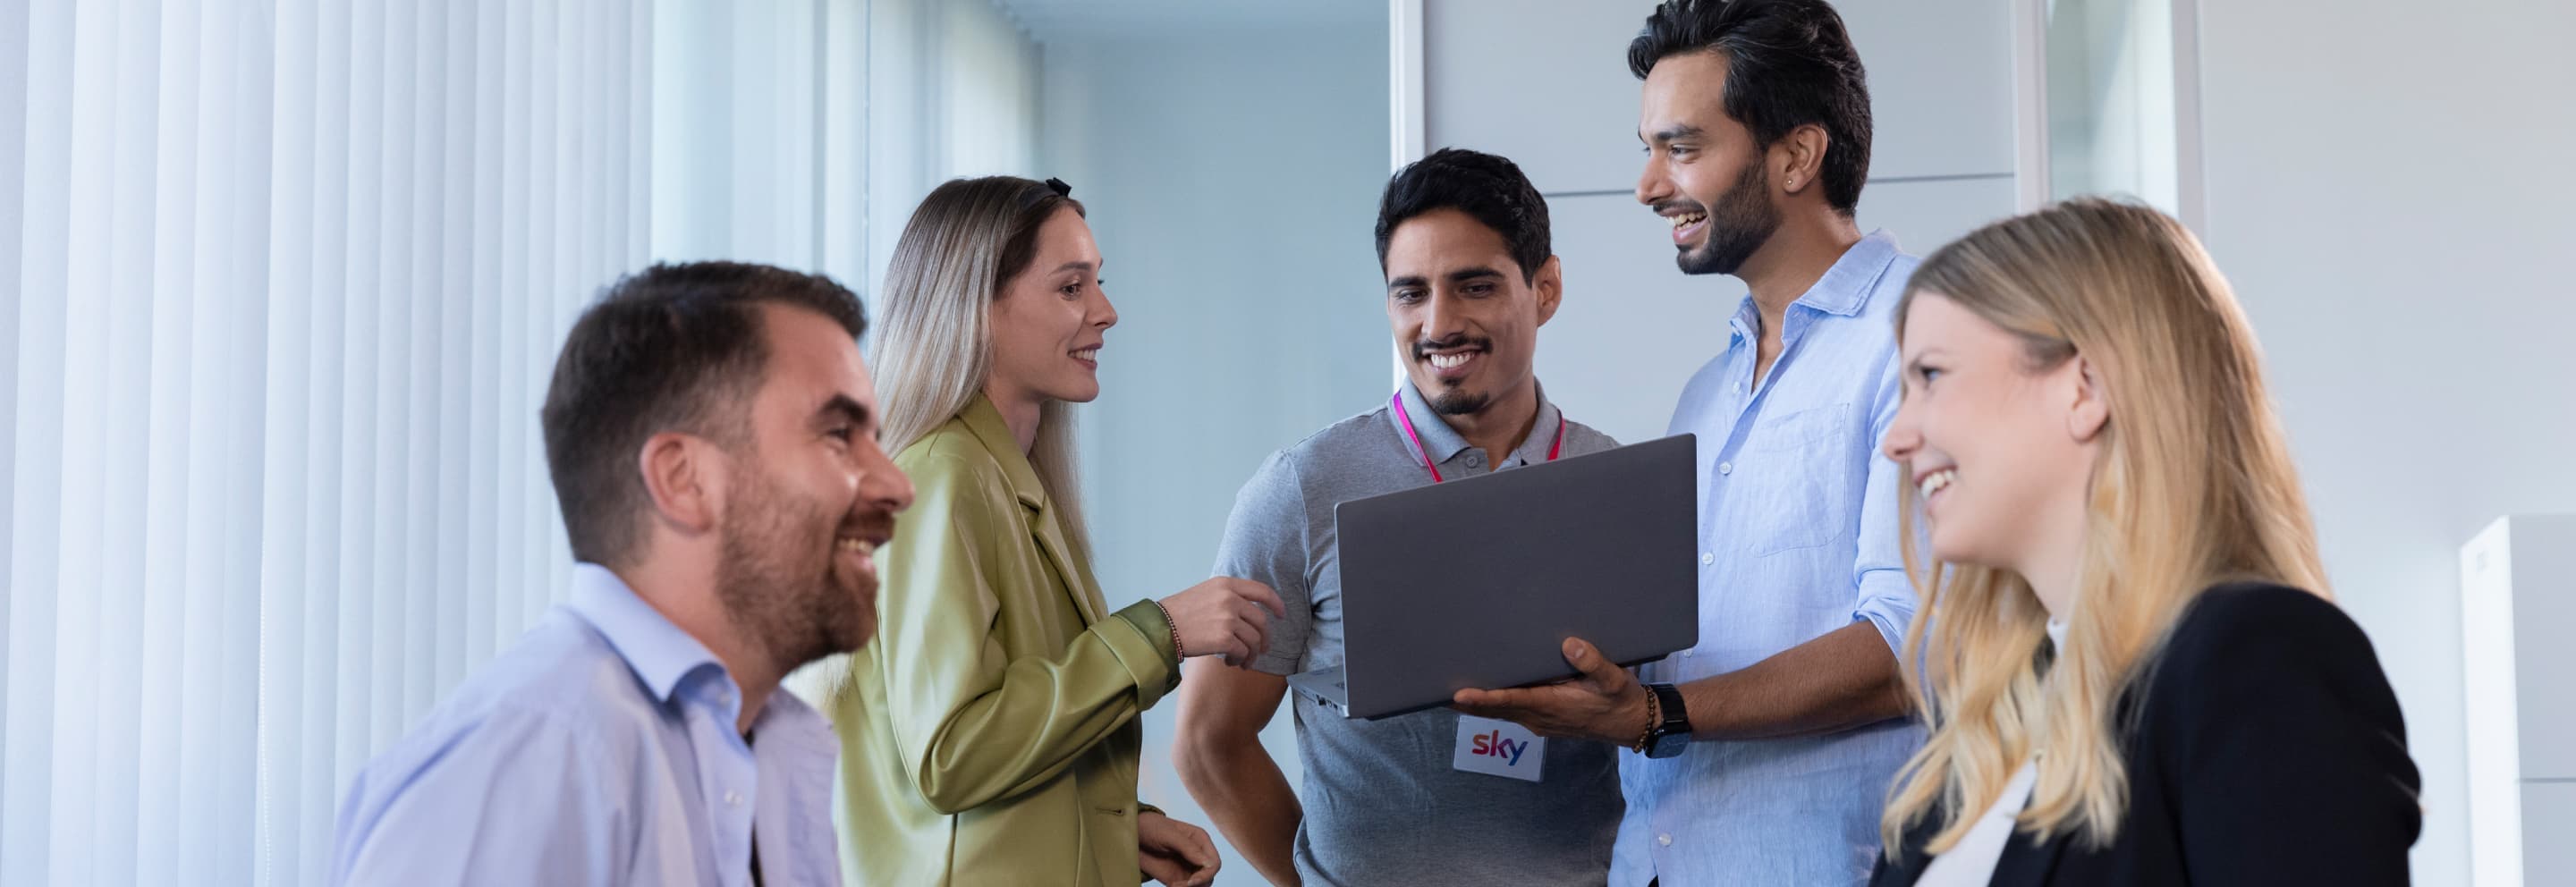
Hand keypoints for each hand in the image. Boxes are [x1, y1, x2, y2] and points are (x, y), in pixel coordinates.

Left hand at [1137, 810, 1219, 886]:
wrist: (1132, 835)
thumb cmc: (1151, 827)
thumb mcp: (1169, 834)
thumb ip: (1189, 848)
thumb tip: (1209, 864)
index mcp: (1200, 840)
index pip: (1214, 862)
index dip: (1207, 874)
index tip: (1192, 881)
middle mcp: (1197, 855)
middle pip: (1209, 876)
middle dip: (1197, 883)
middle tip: (1177, 885)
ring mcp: (1187, 867)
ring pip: (1200, 885)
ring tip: (1172, 886)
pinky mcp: (1177, 878)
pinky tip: (1170, 886)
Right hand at [1161, 577, 1286, 666]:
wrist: (1160, 627)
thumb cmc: (1180, 613)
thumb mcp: (1206, 593)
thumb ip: (1228, 597)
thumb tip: (1250, 612)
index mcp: (1226, 584)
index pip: (1262, 591)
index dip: (1276, 604)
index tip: (1281, 615)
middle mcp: (1229, 598)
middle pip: (1261, 621)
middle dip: (1265, 638)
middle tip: (1261, 650)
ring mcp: (1227, 618)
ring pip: (1254, 640)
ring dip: (1251, 655)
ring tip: (1242, 662)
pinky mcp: (1223, 638)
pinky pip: (1243, 652)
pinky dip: (1239, 660)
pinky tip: (1229, 662)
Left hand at [1452, 637, 1654, 745]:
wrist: (1631, 724)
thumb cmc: (1621, 700)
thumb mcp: (1615, 680)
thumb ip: (1594, 663)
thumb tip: (1570, 645)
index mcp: (1553, 705)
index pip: (1511, 701)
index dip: (1484, 698)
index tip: (1459, 694)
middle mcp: (1539, 716)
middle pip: (1493, 709)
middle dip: (1464, 702)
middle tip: (1432, 690)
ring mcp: (1538, 719)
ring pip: (1497, 712)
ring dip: (1472, 704)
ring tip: (1442, 691)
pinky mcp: (1540, 717)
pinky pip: (1508, 711)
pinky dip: (1488, 703)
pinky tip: (1476, 694)